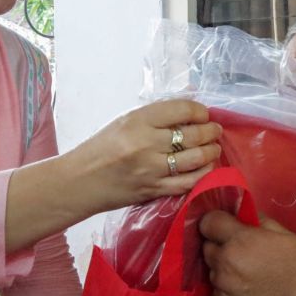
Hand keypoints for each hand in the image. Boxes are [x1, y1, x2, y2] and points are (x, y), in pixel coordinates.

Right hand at [65, 99, 221, 213]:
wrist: (79, 181)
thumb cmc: (101, 148)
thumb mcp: (124, 121)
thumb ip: (155, 115)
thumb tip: (189, 105)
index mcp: (137, 121)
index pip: (181, 110)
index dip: (199, 111)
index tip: (203, 114)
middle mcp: (146, 144)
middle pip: (193, 135)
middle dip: (211, 131)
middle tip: (215, 130)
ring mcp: (151, 169)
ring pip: (195, 159)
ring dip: (211, 152)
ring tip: (214, 147)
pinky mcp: (154, 190)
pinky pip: (188, 183)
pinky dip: (203, 174)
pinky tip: (207, 168)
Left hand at [200, 211, 295, 295]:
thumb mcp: (288, 236)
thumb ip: (260, 222)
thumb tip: (244, 215)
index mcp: (240, 241)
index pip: (209, 222)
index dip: (216, 222)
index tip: (226, 226)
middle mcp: (225, 265)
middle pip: (207, 248)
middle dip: (220, 246)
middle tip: (243, 252)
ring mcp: (223, 291)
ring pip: (213, 273)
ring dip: (224, 270)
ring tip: (249, 277)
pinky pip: (219, 295)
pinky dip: (228, 292)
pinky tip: (248, 295)